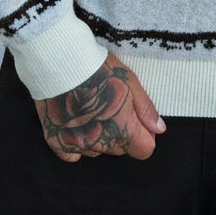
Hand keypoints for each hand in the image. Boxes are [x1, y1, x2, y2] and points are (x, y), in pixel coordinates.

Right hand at [34, 52, 165, 162]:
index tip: (136, 118)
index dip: (144, 134)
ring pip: (97, 150)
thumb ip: (146, 110)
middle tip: (111, 105)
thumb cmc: (98, 69)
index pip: (144, 150)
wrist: (60, 62)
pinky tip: (75, 119)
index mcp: (122, 131)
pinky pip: (72, 153)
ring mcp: (76, 145)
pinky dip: (76, 140)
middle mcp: (100, 144)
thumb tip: (159, 129)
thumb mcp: (130, 83)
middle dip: (121, 132)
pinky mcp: (56, 142)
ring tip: (91, 108)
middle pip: (120, 149)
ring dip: (98, 135)